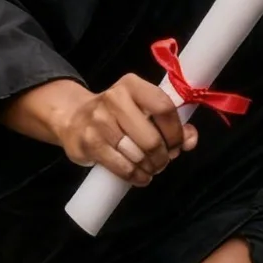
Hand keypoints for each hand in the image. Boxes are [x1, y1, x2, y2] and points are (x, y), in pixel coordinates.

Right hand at [6, 74, 197, 185]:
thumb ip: (171, 122)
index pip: (164, 108)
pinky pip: (121, 167)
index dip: (176, 132)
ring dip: (151, 167)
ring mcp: (98, 121)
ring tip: (152, 168)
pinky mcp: (88, 143)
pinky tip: (140, 176)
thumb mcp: (142, 108)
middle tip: (163, 161)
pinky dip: (136, 176)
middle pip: (151, 138)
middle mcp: (114, 99)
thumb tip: (190, 140)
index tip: (178, 144)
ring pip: (137, 155)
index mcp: (132, 85)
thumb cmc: (118, 114)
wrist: (72, 117)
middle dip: (163, 156)